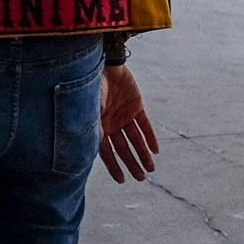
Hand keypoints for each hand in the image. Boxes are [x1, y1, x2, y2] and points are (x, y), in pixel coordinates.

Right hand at [98, 65, 158, 182]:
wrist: (104, 62)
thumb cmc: (90, 85)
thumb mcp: (88, 108)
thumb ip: (91, 126)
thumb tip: (91, 147)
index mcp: (97, 125)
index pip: (106, 151)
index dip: (114, 166)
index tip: (121, 180)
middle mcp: (111, 123)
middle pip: (123, 148)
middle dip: (131, 163)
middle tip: (140, 178)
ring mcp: (123, 115)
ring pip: (135, 139)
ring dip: (142, 154)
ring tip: (150, 169)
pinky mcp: (135, 106)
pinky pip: (144, 125)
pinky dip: (150, 137)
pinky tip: (155, 150)